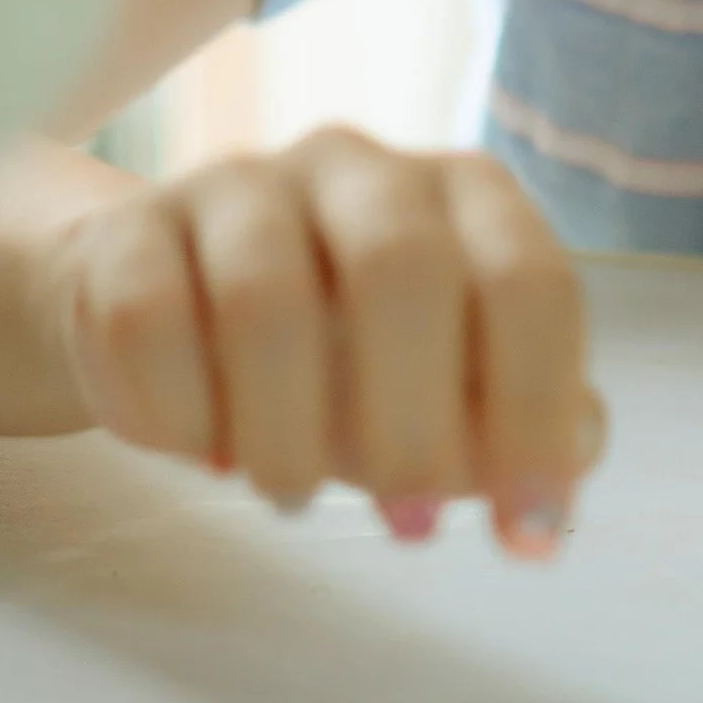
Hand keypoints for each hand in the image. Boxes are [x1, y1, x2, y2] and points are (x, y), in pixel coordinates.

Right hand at [36, 126, 604, 553]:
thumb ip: (525, 416)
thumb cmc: (343, 359)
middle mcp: (356, 165)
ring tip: (290, 495)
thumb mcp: (448, 391)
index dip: (534, 414)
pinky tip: (200, 448)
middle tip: (406, 524)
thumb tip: (574, 449)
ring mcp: (236, 181)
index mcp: (460, 193)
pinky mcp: (129, 225)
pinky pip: (144, 322)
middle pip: (400, 267)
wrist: (169, 306)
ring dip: (285, 435)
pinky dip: (177, 417)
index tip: (526, 538)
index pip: (526, 281)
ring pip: (263, 299)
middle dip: (410, 423)